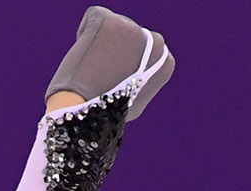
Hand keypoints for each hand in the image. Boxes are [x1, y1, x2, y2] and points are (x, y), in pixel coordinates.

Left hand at [44, 6, 173, 120]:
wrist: (85, 111)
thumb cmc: (107, 112)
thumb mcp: (135, 99)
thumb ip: (141, 78)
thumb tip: (135, 71)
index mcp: (165, 60)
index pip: (144, 49)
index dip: (124, 64)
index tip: (114, 80)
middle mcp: (156, 41)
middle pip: (129, 34)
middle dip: (113, 50)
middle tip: (101, 73)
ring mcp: (134, 28)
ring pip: (112, 26)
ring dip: (100, 43)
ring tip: (93, 68)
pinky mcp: (109, 20)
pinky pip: (93, 17)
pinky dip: (84, 33)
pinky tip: (85, 55)